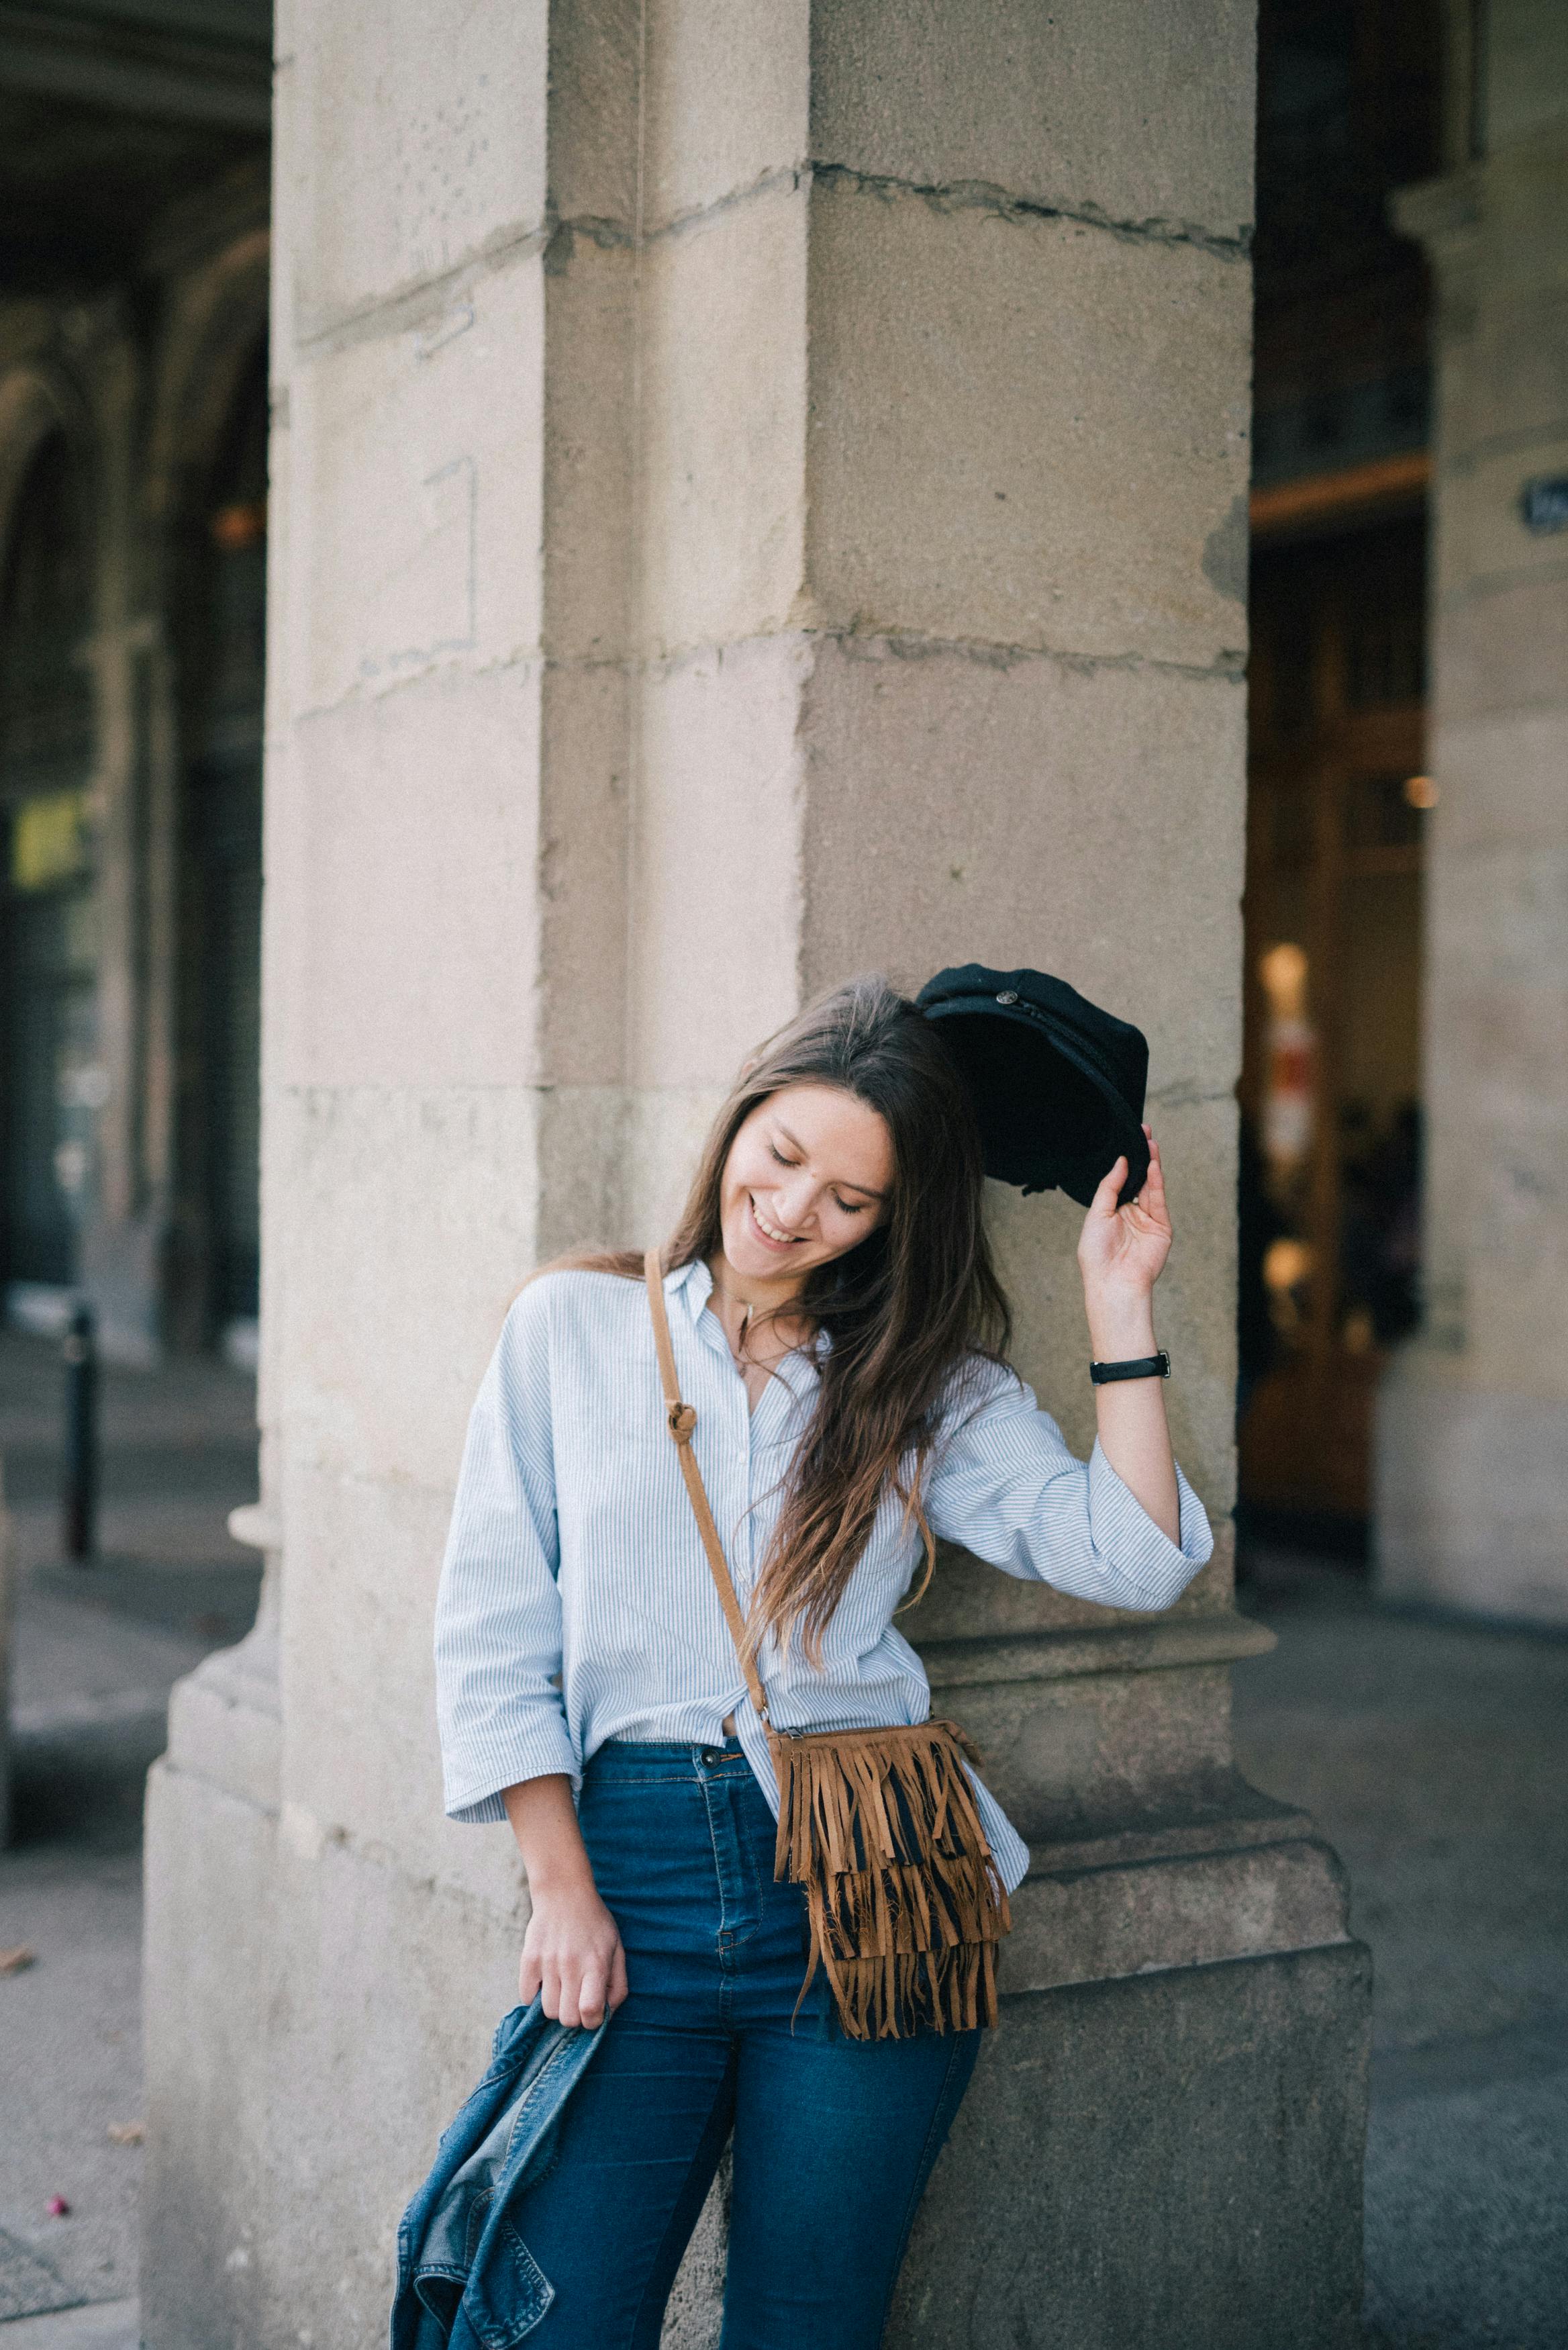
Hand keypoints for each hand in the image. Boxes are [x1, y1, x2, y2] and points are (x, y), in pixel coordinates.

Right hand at [519, 1879, 627, 2029]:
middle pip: (567, 2018)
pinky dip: (535, 1997)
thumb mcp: (617, 1948)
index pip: (590, 2011)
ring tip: (561, 1989)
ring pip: (548, 2011)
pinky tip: (546, 1983)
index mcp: (596, 1964)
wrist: (564, 1893)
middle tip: (576, 2000)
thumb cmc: (595, 1923)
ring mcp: (547, 1962)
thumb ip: (618, 1984)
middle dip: (574, 2016)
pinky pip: (526, 1997)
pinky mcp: (528, 1959)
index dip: (593, 2021)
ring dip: (556, 2007)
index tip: (593, 2013)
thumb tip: (608, 2014)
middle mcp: (571, 1965)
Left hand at [1076, 1126, 1172, 1353]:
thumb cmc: (1097, 1254)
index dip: (1125, 1161)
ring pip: (1150, 1186)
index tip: (1127, 1140)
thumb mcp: (1097, 1214)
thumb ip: (1109, 1187)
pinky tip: (1152, 1164)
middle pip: (1138, 1179)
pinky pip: (1158, 1199)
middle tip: (1142, 1132)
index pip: (1121, 1181)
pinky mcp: (1162, 1227)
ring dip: (1151, 1163)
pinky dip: (1156, 1181)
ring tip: (1149, 1141)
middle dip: (1141, 1157)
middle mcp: (1130, 1214)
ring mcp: (1148, 1220)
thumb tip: (1121, 1162)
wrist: (1113, 1282)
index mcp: (1112, 1212)